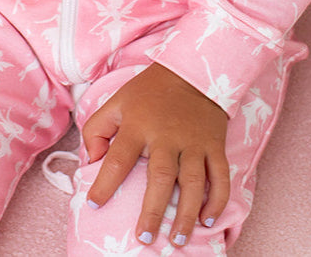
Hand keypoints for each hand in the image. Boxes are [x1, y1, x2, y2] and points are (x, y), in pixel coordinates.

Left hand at [82, 63, 229, 247]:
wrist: (191, 71)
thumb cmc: (149, 92)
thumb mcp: (116, 102)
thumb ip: (97, 129)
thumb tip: (90, 162)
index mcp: (138, 125)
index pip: (118, 158)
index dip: (104, 184)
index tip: (94, 205)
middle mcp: (166, 136)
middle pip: (160, 177)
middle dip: (153, 211)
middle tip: (144, 237)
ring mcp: (193, 141)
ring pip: (193, 183)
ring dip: (187, 215)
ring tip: (177, 240)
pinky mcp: (214, 144)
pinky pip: (220, 177)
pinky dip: (217, 201)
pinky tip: (208, 220)